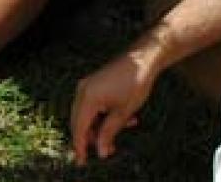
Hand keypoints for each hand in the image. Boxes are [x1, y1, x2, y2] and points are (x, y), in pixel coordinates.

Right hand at [70, 49, 159, 164]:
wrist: (142, 59)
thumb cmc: (134, 84)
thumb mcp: (123, 113)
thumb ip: (109, 133)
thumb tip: (101, 152)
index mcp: (87, 98)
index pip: (79, 128)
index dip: (80, 146)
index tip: (82, 161)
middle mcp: (82, 91)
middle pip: (80, 122)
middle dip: (92, 138)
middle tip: (105, 151)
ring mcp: (87, 86)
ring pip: (88, 114)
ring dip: (101, 126)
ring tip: (122, 132)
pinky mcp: (94, 84)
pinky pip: (93, 105)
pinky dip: (104, 115)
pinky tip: (124, 118)